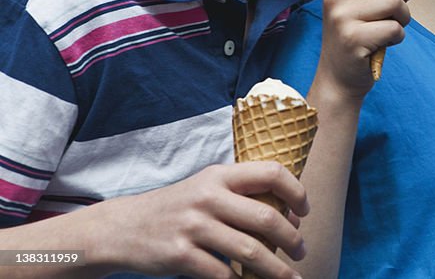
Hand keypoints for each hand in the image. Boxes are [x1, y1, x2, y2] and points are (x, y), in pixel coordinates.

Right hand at [106, 162, 307, 278]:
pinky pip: (223, 275)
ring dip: (277, 270)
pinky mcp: (180, 256)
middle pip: (267, 218)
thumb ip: (244, 195)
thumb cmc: (179, 208)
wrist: (122, 228)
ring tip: (291, 278)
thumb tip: (291, 218)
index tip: (304, 212)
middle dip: (292, 239)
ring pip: (251, 251)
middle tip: (302, 251)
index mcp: (220, 175)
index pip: (272, 173)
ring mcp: (193, 227)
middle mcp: (208, 197)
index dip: (296, 192)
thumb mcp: (208, 188)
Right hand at [319, 0, 425, 96]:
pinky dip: (398, 36)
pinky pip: (394, 27)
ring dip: (404, 16)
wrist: (339, 77)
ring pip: (394, 0)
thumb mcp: (370, 6)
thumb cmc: (358, 35)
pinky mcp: (352, 38)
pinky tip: (386, 42)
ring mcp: (341, 16)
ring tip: (393, 26)